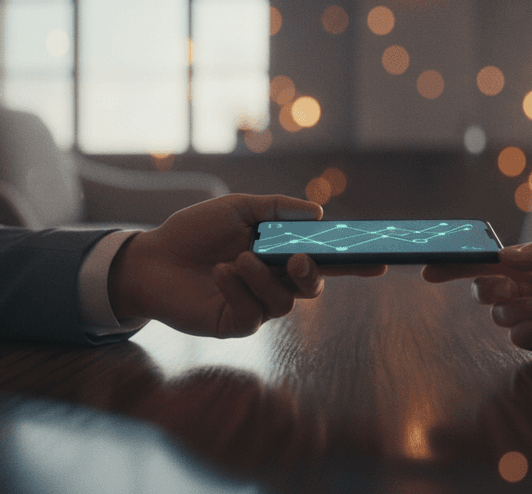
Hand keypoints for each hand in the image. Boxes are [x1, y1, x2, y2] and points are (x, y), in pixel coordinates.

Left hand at [108, 194, 385, 337]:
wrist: (151, 257)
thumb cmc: (193, 231)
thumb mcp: (237, 208)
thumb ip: (277, 209)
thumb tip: (318, 213)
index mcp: (279, 253)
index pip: (324, 259)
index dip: (353, 262)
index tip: (380, 260)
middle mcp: (273, 282)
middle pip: (312, 286)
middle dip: (311, 273)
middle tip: (297, 258)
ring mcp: (255, 306)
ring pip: (283, 302)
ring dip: (263, 278)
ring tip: (238, 259)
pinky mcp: (234, 323)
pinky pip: (251, 313)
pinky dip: (238, 289)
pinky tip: (220, 272)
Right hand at [421, 241, 531, 355]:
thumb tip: (500, 256)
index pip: (486, 264)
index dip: (455, 266)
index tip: (428, 270)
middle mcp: (529, 289)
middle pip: (484, 291)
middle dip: (488, 288)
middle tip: (510, 287)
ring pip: (499, 315)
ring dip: (515, 308)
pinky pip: (519, 336)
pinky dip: (529, 327)